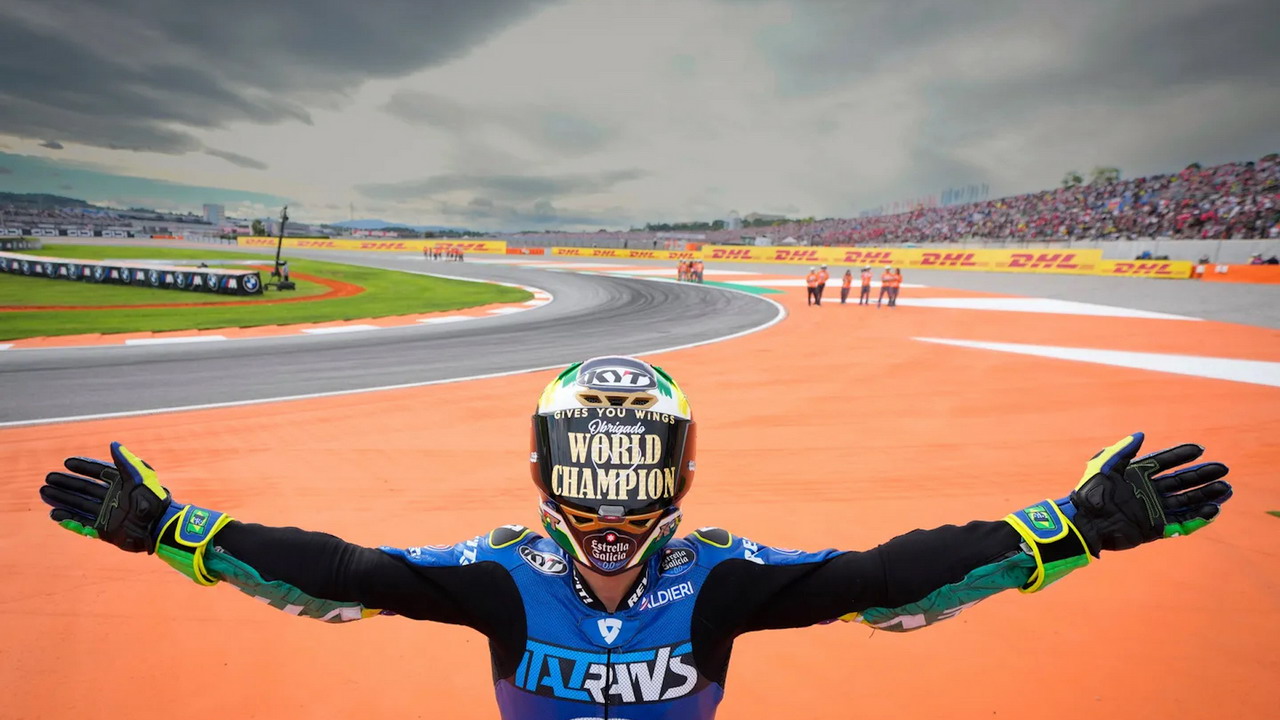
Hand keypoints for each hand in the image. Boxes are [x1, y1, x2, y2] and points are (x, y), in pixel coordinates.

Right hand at [39, 442, 180, 552]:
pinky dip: (68, 519)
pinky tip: (54, 514)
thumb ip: (125, 461)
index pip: (98, 472)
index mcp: (122, 483)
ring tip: (44, 493)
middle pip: (84, 488)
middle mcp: (112, 497)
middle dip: (66, 483)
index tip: (67, 462)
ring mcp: (107, 514)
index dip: (83, 467)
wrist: (158, 526)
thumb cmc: (153, 499)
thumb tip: (113, 444)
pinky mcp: (105, 530)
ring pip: (79, 504)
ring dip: (62, 499)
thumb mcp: (140, 476)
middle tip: (47, 478)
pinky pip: (82, 523)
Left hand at [1067, 433, 1231, 554]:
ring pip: (1186, 501)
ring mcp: (1153, 510)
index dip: (1182, 455)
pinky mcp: (1155, 528)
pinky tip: (1213, 510)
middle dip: (1202, 475)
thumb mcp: (1103, 467)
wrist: (1084, 522)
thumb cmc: (1090, 493)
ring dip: (1206, 495)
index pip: (1165, 462)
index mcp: (1136, 474)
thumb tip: (1141, 434)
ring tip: (1226, 489)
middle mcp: (1148, 491)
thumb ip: (1122, 451)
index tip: (1200, 449)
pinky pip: (1181, 523)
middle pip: (1181, 481)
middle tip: (1223, 469)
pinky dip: (1198, 518)